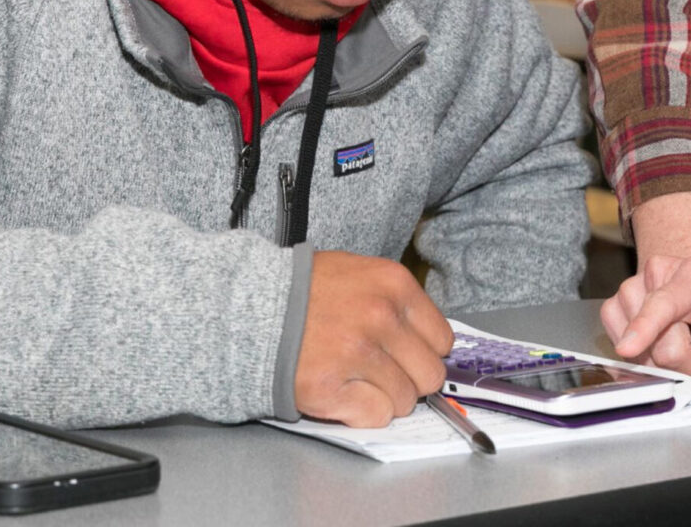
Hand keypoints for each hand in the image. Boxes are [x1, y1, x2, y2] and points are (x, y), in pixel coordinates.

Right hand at [293, 251, 453, 427]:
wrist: (248, 307)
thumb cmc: (301, 291)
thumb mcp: (356, 273)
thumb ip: (393, 301)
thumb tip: (426, 340)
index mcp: (393, 286)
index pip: (442, 339)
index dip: (424, 352)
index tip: (406, 355)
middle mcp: (381, 318)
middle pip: (430, 375)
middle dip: (409, 379)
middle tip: (380, 372)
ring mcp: (357, 355)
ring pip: (404, 400)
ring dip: (383, 397)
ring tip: (353, 379)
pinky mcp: (332, 388)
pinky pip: (376, 416)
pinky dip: (362, 412)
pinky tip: (342, 393)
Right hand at [601, 253, 690, 380]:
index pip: (665, 303)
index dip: (646, 326)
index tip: (629, 348)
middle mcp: (656, 275)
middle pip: (658, 346)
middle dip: (684, 364)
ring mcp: (630, 289)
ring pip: (637, 353)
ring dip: (662, 362)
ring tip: (682, 345)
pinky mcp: (613, 307)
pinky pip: (619, 349)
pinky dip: (642, 358)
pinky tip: (658, 345)